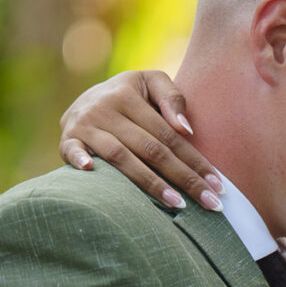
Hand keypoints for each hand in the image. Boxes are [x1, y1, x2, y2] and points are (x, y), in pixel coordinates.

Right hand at [57, 69, 223, 212]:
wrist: (85, 97)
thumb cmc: (129, 94)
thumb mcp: (150, 82)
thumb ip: (172, 97)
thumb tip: (185, 129)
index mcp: (127, 94)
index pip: (169, 135)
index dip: (195, 161)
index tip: (218, 185)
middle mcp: (104, 109)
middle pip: (151, 150)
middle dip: (183, 178)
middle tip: (209, 203)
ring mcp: (84, 126)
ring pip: (121, 158)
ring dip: (149, 183)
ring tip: (177, 204)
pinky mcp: (68, 140)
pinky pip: (71, 152)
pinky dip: (79, 160)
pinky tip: (92, 171)